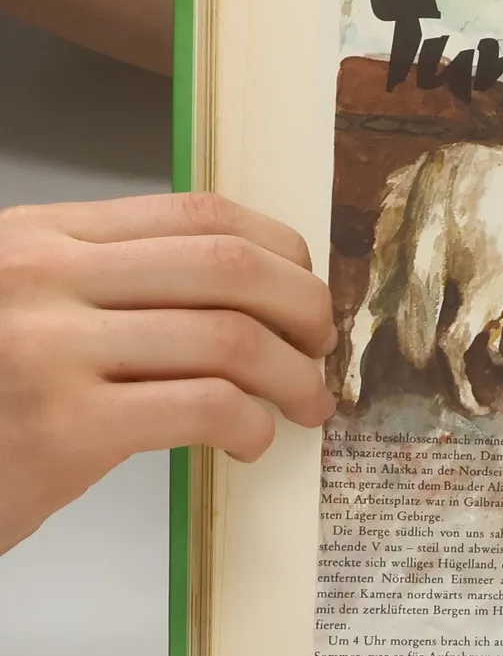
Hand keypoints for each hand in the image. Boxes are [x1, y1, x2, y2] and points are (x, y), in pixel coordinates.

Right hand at [0, 192, 335, 553]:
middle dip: (304, 308)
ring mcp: (49, 350)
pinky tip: (249, 442)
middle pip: (229, 266)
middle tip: (319, 350)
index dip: (278, 249)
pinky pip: (204, 406)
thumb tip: (247, 295)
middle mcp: (42, 277)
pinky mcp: (63, 429)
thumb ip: (109, 286)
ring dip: (293, 376)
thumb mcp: (23, 308)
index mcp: (39, 237)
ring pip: (230, 337)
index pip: (196, 213)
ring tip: (303, 405)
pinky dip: (251, 423)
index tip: (303, 288)